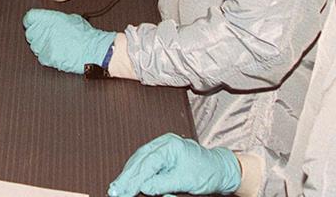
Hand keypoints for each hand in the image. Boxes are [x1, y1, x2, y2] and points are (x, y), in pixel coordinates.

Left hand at [22, 9, 115, 73]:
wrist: (94, 50)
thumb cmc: (85, 34)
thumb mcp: (70, 18)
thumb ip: (55, 18)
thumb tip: (49, 20)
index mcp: (49, 18)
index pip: (29, 17)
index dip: (32, 21)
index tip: (33, 23)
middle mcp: (44, 30)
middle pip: (30, 32)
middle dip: (37, 34)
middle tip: (47, 36)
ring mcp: (45, 44)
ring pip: (34, 46)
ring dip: (42, 46)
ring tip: (55, 45)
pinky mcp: (48, 57)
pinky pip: (41, 57)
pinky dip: (47, 57)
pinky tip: (57, 54)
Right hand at [108, 134, 240, 196]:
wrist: (221, 169)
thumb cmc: (208, 172)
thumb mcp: (186, 180)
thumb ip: (163, 183)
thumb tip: (144, 187)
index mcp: (170, 145)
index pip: (146, 163)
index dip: (132, 178)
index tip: (122, 190)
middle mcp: (164, 143)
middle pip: (139, 160)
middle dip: (126, 177)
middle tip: (115, 191)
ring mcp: (162, 148)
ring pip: (139, 161)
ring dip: (128, 176)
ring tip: (118, 188)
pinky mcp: (161, 156)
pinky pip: (144, 164)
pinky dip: (136, 173)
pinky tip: (130, 182)